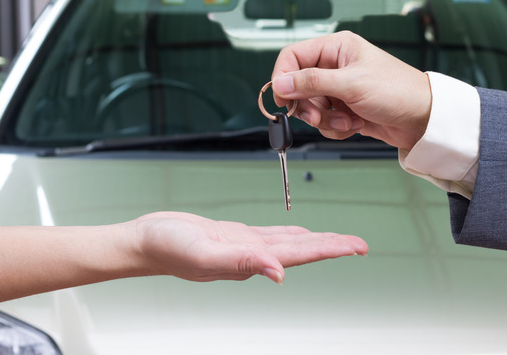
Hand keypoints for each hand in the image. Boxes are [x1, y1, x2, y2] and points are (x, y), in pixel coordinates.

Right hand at [131, 211, 368, 283]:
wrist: (145, 241)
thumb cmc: (168, 249)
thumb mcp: (205, 253)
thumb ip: (243, 262)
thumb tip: (280, 274)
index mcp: (251, 261)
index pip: (301, 255)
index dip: (331, 250)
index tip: (356, 248)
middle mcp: (254, 256)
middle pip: (303, 250)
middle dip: (333, 246)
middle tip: (360, 245)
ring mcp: (246, 246)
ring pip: (291, 242)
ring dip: (317, 240)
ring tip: (340, 240)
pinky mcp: (235, 235)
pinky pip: (272, 234)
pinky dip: (292, 233)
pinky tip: (302, 233)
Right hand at [271, 31, 431, 149]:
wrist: (422, 119)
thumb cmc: (397, 91)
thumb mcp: (351, 84)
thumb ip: (311, 82)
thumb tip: (280, 83)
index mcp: (336, 48)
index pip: (293, 56)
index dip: (283, 77)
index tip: (283, 98)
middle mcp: (335, 66)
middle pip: (299, 86)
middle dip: (309, 106)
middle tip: (319, 116)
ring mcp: (340, 89)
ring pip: (311, 107)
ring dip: (326, 119)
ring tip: (348, 120)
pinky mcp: (345, 108)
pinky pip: (325, 120)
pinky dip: (336, 127)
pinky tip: (355, 124)